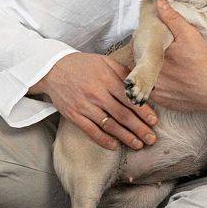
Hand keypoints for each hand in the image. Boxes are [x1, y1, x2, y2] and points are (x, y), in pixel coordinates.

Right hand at [37, 52, 159, 151]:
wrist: (52, 69)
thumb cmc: (82, 65)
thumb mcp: (104, 61)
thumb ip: (123, 72)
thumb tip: (142, 84)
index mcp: (107, 79)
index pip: (129, 98)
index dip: (143, 111)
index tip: (154, 121)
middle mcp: (97, 94)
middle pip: (122, 115)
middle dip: (139, 128)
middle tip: (151, 139)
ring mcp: (84, 106)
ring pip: (109, 125)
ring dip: (125, 137)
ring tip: (138, 144)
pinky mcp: (74, 115)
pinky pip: (91, 131)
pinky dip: (104, 140)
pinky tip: (115, 146)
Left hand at [150, 0, 206, 113]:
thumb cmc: (203, 61)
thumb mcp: (190, 35)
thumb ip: (173, 19)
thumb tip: (160, 4)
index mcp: (153, 56)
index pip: (137, 48)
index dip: (142, 45)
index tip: (149, 43)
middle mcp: (150, 74)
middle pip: (139, 64)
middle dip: (145, 58)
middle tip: (159, 56)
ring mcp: (154, 90)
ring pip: (144, 79)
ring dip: (148, 74)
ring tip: (165, 69)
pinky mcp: (161, 101)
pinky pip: (152, 92)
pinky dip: (157, 86)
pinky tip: (169, 81)